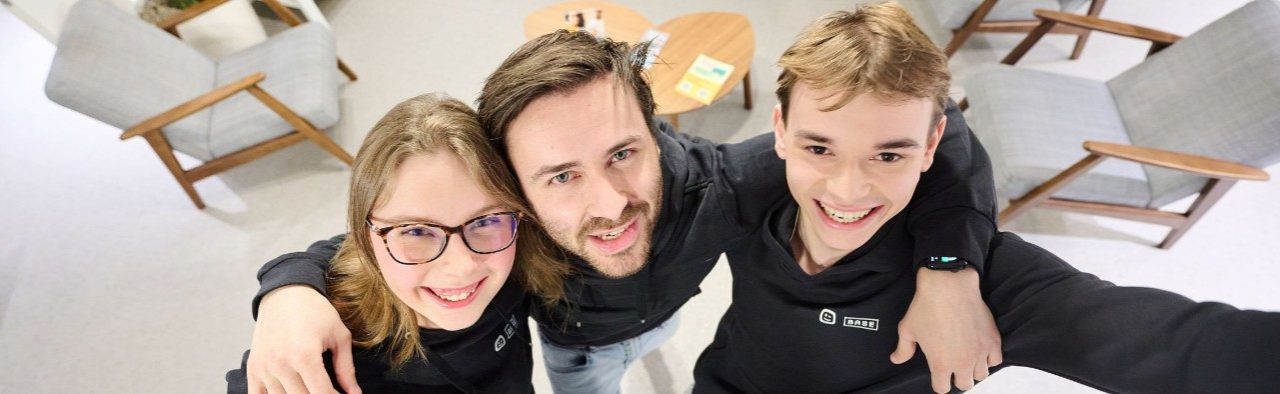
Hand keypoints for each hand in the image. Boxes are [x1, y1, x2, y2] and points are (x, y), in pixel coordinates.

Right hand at [247, 285, 360, 393]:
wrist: (285, 293)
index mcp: (305, 356)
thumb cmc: (315, 311)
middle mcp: (281, 364)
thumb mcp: (339, 336)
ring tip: (310, 386)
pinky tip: (288, 391)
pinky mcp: (253, 367)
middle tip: (327, 389)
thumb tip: (354, 393)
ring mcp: (264, 367)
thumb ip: (346, 368)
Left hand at [890, 268, 1001, 392]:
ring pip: (981, 375)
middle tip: (953, 364)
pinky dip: (989, 358)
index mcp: (940, 364)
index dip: (938, 382)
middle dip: (957, 377)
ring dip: (973, 369)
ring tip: (967, 358)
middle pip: (964, 385)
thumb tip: (896, 359)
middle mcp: (962, 362)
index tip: (938, 374)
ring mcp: (980, 352)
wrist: (948, 286)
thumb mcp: (908, 329)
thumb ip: (903, 349)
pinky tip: (980, 350)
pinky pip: (996, 360)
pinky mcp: (992, 340)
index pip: (942, 388)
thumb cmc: (926, 307)